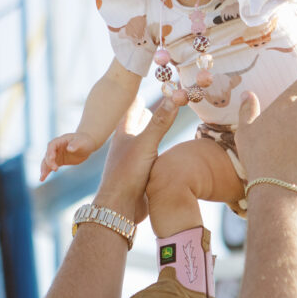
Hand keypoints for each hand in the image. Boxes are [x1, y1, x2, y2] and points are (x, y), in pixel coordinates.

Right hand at [40, 132, 96, 181]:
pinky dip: (46, 172)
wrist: (86, 145)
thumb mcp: (82, 142)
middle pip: (48, 154)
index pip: (52, 145)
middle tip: (55, 169)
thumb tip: (69, 149)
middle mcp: (56, 147)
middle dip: (49, 162)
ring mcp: (56, 154)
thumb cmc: (84, 141)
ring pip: (47, 161)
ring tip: (42, 177)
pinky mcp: (58, 161)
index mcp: (60, 140)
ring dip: (44, 169)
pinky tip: (42, 179)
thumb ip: (75, 145)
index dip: (50, 152)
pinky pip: (50, 167)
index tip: (52, 158)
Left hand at [95, 95, 182, 222]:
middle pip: (134, 124)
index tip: (140, 89)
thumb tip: (177, 97)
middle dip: (141, 114)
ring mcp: (131, 160)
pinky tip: (159, 152)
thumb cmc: (128, 174)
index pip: (130, 109)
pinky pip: (147, 156)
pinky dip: (153, 149)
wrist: (120, 208)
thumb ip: (161, 122)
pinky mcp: (138, 174)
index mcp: (123, 134)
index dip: (136, 99)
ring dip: (148, 132)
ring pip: (140, 140)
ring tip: (155, 123)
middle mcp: (125, 145)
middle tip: (148, 102)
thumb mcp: (147, 144)